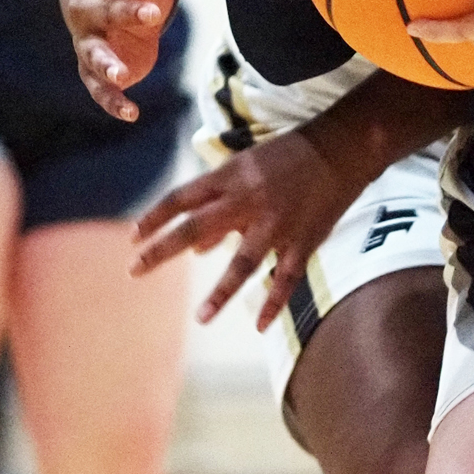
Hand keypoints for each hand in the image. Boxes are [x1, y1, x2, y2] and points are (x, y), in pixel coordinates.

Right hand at [63, 0, 176, 121]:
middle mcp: (87, 11)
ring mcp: (88, 42)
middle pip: (102, 12)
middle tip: (153, 15)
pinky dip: (113, 101)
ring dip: (106, 64)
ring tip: (121, 74)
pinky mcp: (96, 69)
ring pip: (91, 54)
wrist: (114, 3)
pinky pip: (99, 88)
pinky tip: (131, 112)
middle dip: (125, 13)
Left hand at [129, 126, 366, 327]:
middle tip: (134, 271)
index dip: (155, 218)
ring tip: (201, 318)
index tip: (132, 239)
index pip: (182, 197)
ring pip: (244, 262)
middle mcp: (248, 199)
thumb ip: (219, 205)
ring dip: (221, 292)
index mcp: (231, 177)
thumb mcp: (247, 169)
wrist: (341, 149)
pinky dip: (275, 302)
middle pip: (197, 227)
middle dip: (162, 250)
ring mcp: (277, 222)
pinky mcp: (304, 239)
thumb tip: (194, 250)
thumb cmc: (288, 158)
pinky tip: (261, 324)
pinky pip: (286, 276)